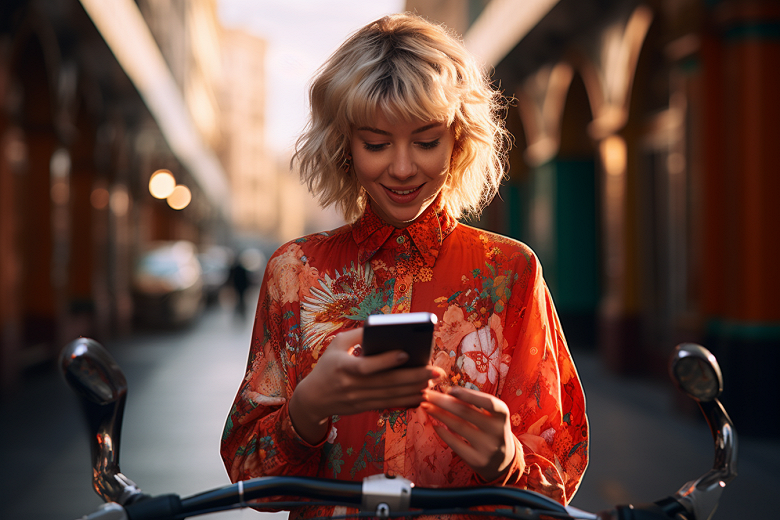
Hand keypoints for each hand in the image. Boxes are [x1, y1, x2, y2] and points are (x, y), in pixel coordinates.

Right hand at [289, 328, 444, 443]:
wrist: (313, 398)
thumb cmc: (327, 366)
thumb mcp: (336, 345)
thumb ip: (357, 335)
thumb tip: (382, 327)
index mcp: (343, 367)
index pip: (366, 367)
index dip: (386, 361)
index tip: (406, 354)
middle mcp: (351, 386)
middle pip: (387, 383)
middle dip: (414, 377)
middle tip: (435, 371)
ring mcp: (358, 400)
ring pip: (391, 396)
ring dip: (414, 390)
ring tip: (433, 382)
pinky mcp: (364, 408)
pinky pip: (388, 405)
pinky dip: (406, 401)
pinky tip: (421, 395)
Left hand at [421, 386, 517, 481]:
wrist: (503, 461)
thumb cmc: (491, 429)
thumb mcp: (491, 416)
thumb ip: (474, 405)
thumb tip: (446, 393)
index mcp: (502, 415)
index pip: (488, 402)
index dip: (469, 395)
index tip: (450, 389)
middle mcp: (497, 431)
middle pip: (466, 412)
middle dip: (443, 401)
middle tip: (426, 394)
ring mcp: (488, 447)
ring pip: (458, 426)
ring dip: (439, 414)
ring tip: (426, 406)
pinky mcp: (477, 461)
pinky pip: (455, 444)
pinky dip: (443, 433)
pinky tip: (434, 425)